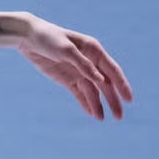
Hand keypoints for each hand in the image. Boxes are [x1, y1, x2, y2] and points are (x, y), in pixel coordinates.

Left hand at [10, 14, 132, 120]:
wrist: (29, 38)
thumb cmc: (49, 38)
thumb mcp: (66, 50)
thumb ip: (83, 65)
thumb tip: (101, 81)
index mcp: (94, 50)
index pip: (112, 71)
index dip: (122, 85)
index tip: (129, 99)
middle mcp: (90, 62)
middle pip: (105, 84)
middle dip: (113, 100)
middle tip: (119, 116)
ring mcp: (78, 71)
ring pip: (93, 91)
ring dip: (98, 105)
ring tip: (101, 119)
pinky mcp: (67, 79)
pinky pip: (79, 93)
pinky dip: (85, 103)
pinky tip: (92, 113)